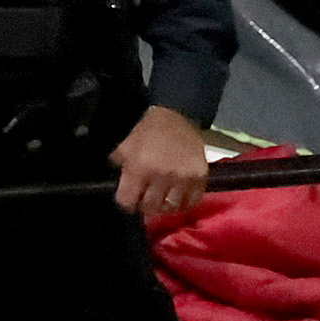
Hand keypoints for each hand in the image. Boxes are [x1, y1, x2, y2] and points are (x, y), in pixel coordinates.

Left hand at [110, 106, 209, 221]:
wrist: (176, 112)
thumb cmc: (147, 129)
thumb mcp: (124, 146)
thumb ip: (120, 168)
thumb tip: (120, 188)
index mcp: (139, 167)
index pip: (127, 201)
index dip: (126, 201)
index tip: (129, 198)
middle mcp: (162, 175)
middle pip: (150, 207)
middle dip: (145, 204)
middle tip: (145, 198)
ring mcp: (183, 177)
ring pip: (171, 207)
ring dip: (164, 205)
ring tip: (162, 198)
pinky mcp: (200, 176)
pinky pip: (192, 201)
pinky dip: (184, 203)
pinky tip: (178, 196)